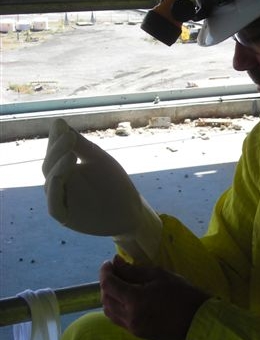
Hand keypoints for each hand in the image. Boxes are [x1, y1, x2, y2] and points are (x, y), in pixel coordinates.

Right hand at [43, 118, 161, 260]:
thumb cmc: (113, 184)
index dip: (56, 139)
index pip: (55, 152)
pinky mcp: (65, 217)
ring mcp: (60, 201)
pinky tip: (59, 177)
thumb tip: (58, 122)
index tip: (60, 125)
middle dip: (58, 150)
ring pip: (51, 183)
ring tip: (70, 154)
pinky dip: (55, 191)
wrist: (130, 211)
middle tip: (68, 136)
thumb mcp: (98, 160)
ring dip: (58, 167)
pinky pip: (54, 206)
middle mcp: (58, 184)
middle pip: (50, 165)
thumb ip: (80, 145)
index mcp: (65, 168)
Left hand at [100, 255, 208, 339]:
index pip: (108, 284)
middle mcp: (129, 316)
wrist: (198, 319)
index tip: (109, 263)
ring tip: (119, 286)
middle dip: (106, 284)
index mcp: (134, 300)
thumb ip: (134, 270)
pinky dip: (117, 308)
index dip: (105, 272)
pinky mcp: (138, 334)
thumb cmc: (182, 293)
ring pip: (109, 312)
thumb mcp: (159, 276)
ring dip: (109, 297)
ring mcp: (133, 328)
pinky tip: (127, 300)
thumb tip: (117, 263)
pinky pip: (118, 320)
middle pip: (105, 299)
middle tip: (115, 272)